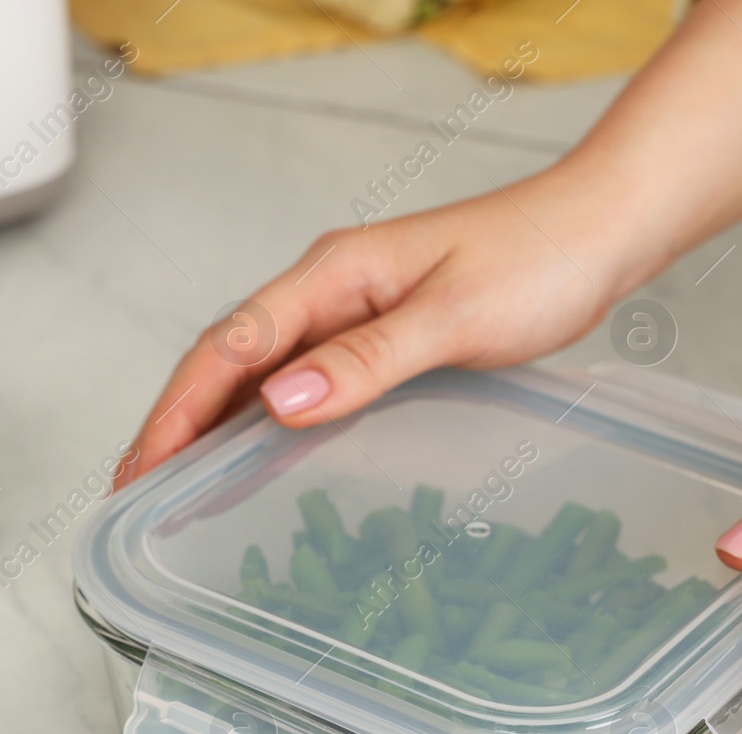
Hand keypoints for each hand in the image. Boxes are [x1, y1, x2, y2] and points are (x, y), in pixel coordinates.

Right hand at [118, 175, 626, 485]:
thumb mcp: (452, 317)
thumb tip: (278, 404)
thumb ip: (367, 361)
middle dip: (178, 424)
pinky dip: (274, 418)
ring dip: (219, 425)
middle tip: (140, 495)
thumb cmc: (538, 262)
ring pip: (266, 371)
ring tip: (183, 487)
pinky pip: (311, 378)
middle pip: (231, 359)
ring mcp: (357, 310)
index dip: (177, 413)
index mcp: (332, 276)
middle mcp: (332, 289)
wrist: (600, 229)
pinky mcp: (387, 332)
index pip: (229, 347)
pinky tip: (269, 455)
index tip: (141, 472)